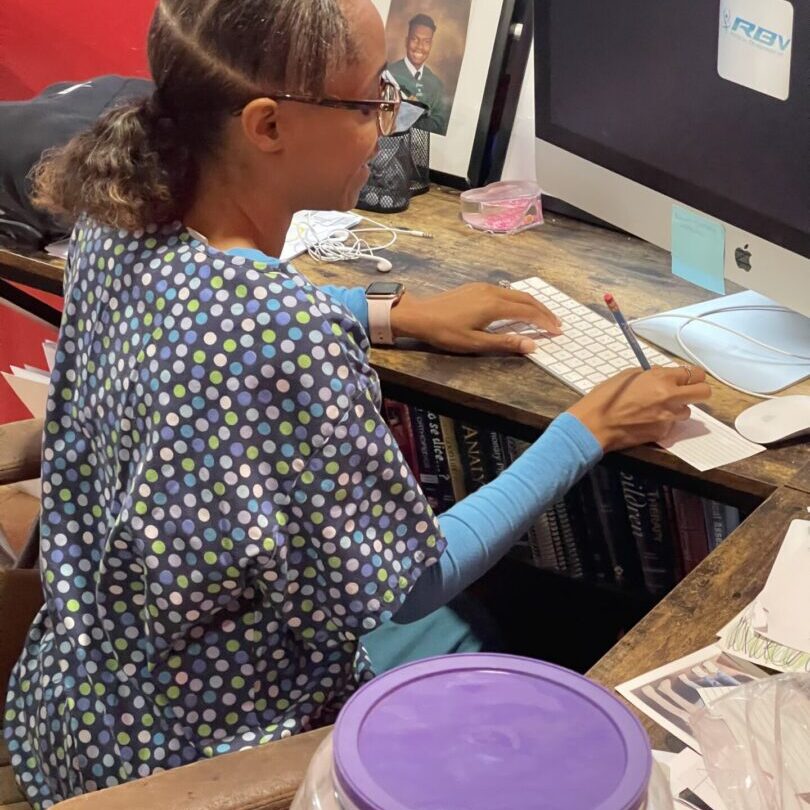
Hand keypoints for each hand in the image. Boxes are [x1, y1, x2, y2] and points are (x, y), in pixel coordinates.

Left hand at [390, 282, 561, 353]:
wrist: (420, 315)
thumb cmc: (445, 332)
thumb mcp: (475, 343)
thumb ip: (505, 343)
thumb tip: (532, 345)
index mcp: (495, 305)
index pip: (528, 311)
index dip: (545, 321)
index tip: (557, 331)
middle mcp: (493, 291)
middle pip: (526, 299)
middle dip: (544, 311)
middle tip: (557, 324)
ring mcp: (484, 287)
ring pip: (516, 293)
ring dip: (532, 304)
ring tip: (542, 316)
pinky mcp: (476, 287)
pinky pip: (506, 291)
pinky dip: (519, 300)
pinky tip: (519, 308)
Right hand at [567, 365, 711, 451]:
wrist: (595, 424)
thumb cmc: (606, 397)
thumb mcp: (627, 375)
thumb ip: (650, 374)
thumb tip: (662, 374)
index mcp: (661, 379)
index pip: (695, 374)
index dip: (692, 375)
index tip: (687, 378)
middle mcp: (670, 397)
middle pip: (704, 392)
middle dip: (697, 390)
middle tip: (684, 392)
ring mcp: (668, 417)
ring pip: (687, 411)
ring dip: (677, 408)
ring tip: (658, 408)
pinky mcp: (662, 433)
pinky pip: (671, 425)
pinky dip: (663, 422)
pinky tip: (646, 420)